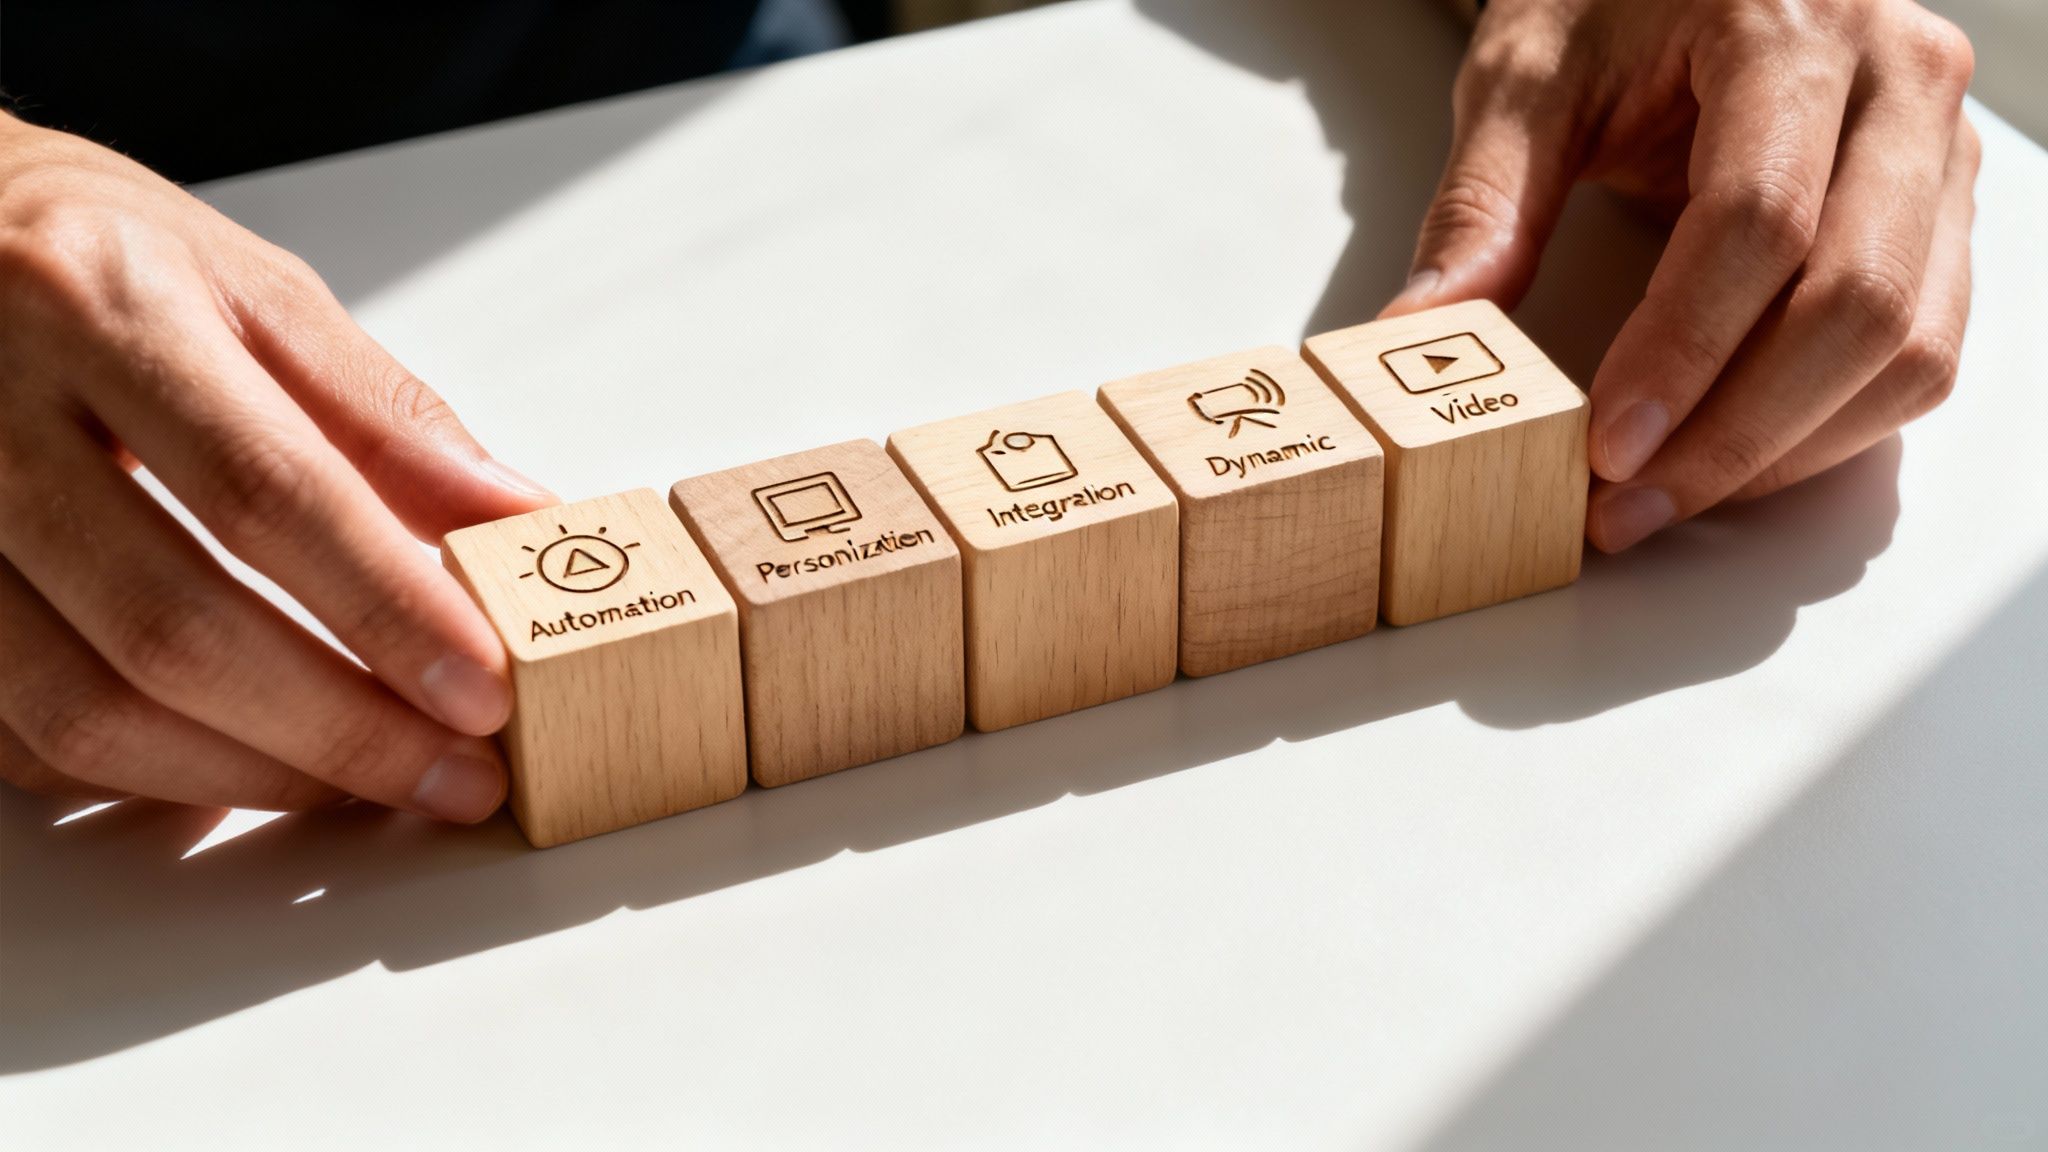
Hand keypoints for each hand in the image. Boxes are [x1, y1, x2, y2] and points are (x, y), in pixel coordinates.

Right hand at [0, 116, 555, 819]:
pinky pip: (22, 734)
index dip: (385, 607)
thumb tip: (519, 519)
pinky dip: (150, 774)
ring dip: (252, 774)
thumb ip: (386, 416)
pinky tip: (247, 765)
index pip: (265, 490)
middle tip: (452, 772)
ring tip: (372, 782)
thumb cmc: (95, 263)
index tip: (482, 690)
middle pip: (171, 626)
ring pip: (85, 707)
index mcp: (100, 311)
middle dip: (336, 728)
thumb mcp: (252, 290)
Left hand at [1386, 0, 1977, 549]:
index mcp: (1794, 29)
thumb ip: (1482, 207)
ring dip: (1788, 451)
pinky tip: (1733, 461)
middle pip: (1855, 299)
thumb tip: (1418, 338)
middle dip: (1735, 433)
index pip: (1758, 220)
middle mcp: (1900, 84)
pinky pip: (1923, 352)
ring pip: (1909, 344)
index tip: (1608, 448)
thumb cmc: (1612, 1)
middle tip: (1627, 507)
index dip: (1683, 352)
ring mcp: (1940, 152)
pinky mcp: (1944, 214)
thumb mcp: (1527, 78)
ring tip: (1669, 502)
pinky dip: (1832, 429)